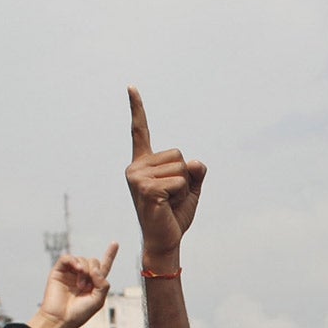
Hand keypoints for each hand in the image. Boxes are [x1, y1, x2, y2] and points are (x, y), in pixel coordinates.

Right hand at [32, 245, 119, 327]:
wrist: (60, 319)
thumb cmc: (79, 313)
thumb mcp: (98, 300)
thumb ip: (103, 283)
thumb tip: (95, 269)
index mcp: (94, 284)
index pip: (103, 266)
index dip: (110, 255)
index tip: (115, 243)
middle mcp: (82, 277)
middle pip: (93, 261)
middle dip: (94, 271)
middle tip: (87, 286)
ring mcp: (70, 273)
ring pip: (82, 259)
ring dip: (84, 270)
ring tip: (80, 285)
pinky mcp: (59, 271)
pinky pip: (67, 258)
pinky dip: (73, 260)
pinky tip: (77, 268)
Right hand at [126, 87, 205, 267]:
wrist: (164, 240)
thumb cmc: (173, 215)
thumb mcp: (191, 187)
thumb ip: (195, 171)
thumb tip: (195, 163)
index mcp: (143, 163)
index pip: (140, 130)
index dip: (136, 108)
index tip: (131, 86)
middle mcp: (136, 166)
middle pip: (179, 155)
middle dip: (184, 177)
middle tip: (170, 197)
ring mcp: (137, 177)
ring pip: (181, 169)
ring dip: (183, 188)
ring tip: (168, 203)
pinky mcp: (145, 189)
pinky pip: (180, 182)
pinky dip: (181, 196)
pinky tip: (166, 207)